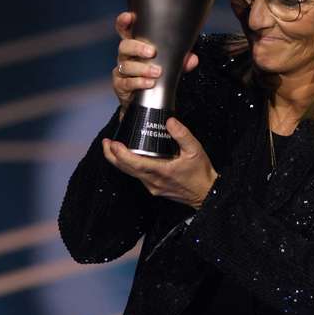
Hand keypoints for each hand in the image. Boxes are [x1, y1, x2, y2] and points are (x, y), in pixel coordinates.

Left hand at [101, 116, 217, 209]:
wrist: (206, 193)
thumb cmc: (201, 173)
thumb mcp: (196, 150)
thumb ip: (183, 135)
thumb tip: (170, 121)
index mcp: (161, 171)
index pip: (133, 163)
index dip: (119, 153)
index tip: (112, 142)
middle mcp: (153, 181)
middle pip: (125, 169)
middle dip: (112, 156)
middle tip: (106, 142)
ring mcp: (152, 186)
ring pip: (130, 173)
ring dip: (119, 161)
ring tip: (113, 148)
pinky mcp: (154, 188)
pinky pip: (138, 176)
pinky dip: (130, 166)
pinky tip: (130, 157)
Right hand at [113, 12, 199, 121]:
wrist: (146, 102)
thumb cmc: (156, 76)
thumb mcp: (170, 67)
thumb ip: (181, 62)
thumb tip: (193, 59)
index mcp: (135, 46)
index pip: (125, 30)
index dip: (124, 22)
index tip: (130, 16)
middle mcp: (126, 56)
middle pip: (124, 46)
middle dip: (137, 47)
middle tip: (152, 52)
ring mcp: (121, 71)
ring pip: (126, 65)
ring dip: (142, 68)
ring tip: (156, 72)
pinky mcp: (120, 85)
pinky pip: (127, 82)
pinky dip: (139, 82)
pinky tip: (149, 83)